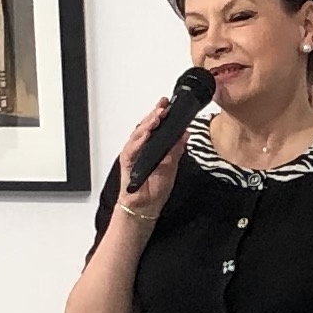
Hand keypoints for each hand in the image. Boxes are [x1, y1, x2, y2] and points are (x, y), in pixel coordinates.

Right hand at [113, 101, 184, 223]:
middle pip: (147, 126)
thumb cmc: (155, 189)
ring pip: (139, 134)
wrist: (145, 207)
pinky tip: (145, 135)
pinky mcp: (127, 161)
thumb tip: (184, 133)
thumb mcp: (172, 167)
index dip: (162, 114)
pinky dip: (138, 141)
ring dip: (148, 124)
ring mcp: (134, 152)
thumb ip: (176, 150)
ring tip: (157, 116)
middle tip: (163, 106)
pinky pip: (132, 148)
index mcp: (154, 146)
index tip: (169, 105)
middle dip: (155, 114)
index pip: (157, 126)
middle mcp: (142, 147)